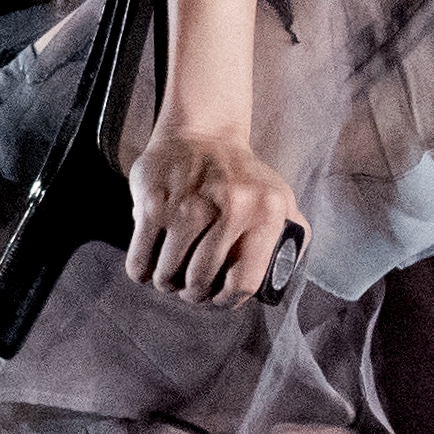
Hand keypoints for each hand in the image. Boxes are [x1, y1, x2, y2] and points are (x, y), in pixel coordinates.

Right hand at [129, 127, 301, 305]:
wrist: (203, 132)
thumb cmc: (243, 176)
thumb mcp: (281, 200)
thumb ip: (293, 238)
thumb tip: (280, 279)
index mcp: (266, 214)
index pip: (243, 282)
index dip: (227, 301)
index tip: (218, 299)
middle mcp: (230, 210)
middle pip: (199, 284)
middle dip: (193, 294)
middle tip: (191, 286)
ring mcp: (188, 207)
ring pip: (167, 277)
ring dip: (167, 282)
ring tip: (172, 271)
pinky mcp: (153, 204)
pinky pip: (140, 261)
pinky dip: (142, 271)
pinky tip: (151, 260)